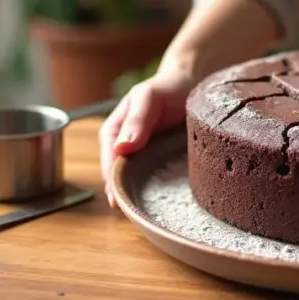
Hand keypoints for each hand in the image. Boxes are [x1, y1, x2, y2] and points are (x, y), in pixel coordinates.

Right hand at [99, 67, 194, 207]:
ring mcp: (143, 157)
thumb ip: (136, 120)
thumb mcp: (148, 97)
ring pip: (136, 183)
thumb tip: (121, 148)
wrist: (190, 82)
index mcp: (113, 133)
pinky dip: (159, 192)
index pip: (108, 164)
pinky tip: (167, 203)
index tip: (119, 202)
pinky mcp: (161, 162)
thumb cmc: (165, 87)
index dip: (112, 183)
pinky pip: (157, 180)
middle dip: (126, 196)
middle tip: (136, 217)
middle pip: (120, 178)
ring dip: (141, 197)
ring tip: (150, 215)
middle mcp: (125, 148)